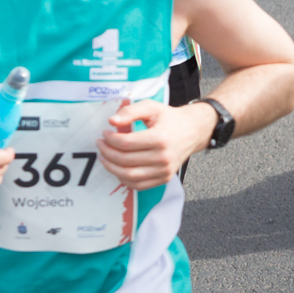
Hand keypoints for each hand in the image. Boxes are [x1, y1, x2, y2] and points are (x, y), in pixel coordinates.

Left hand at [98, 101, 212, 190]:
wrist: (193, 131)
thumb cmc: (170, 119)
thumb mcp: (152, 107)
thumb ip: (131, 111)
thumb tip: (111, 121)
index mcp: (160, 138)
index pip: (126, 143)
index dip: (110, 139)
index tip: (104, 133)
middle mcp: (163, 157)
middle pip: (125, 160)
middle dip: (107, 152)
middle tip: (101, 144)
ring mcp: (164, 170)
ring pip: (129, 176)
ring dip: (111, 167)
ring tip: (105, 157)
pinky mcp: (164, 178)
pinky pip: (138, 185)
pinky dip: (123, 179)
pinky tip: (118, 168)